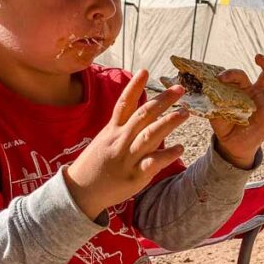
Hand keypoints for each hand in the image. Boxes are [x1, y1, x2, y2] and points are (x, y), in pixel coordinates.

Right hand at [63, 70, 188, 218]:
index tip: (145, 70)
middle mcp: (120, 140)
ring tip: (184, 112)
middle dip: (162, 100)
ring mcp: (127, 158)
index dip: (134, 86)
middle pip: (143, 115)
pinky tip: (180, 148)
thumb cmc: (95, 165)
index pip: (124, 103)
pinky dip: (167, 155)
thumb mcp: (104, 140)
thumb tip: (141, 111)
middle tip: (180, 89)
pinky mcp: (133, 176)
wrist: (79, 193)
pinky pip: (152, 163)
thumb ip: (122, 127)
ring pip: (150, 135)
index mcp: (112, 130)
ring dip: (168, 122)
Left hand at [210, 54, 263, 168]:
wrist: (232, 144)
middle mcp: (258, 94)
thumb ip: (213, 103)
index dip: (232, 75)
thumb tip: (207, 92)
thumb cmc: (225, 124)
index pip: (241, 76)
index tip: (220, 78)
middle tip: (259, 57)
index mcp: (244, 90)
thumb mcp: (215, 113)